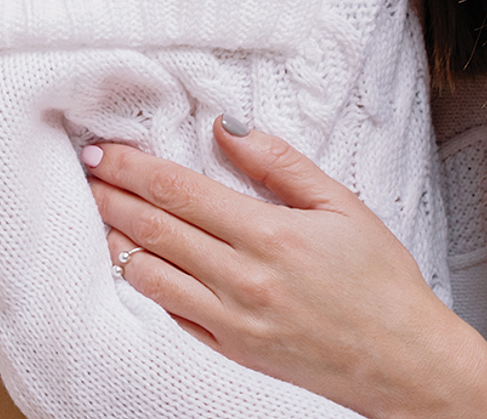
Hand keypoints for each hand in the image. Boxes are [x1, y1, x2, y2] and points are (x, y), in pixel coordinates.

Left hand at [84, 120, 486, 418]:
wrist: (401, 359)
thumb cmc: (380, 278)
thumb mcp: (341, 205)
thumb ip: (281, 163)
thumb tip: (229, 128)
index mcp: (270, 236)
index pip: (183, 193)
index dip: (137, 169)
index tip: (106, 149)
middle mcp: (241, 280)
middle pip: (158, 229)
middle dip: (114, 194)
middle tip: (85, 167)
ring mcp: (230, 320)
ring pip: (152, 274)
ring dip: (118, 238)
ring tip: (99, 208)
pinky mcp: (230, 348)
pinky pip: (172, 311)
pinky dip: (144, 281)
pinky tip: (134, 260)